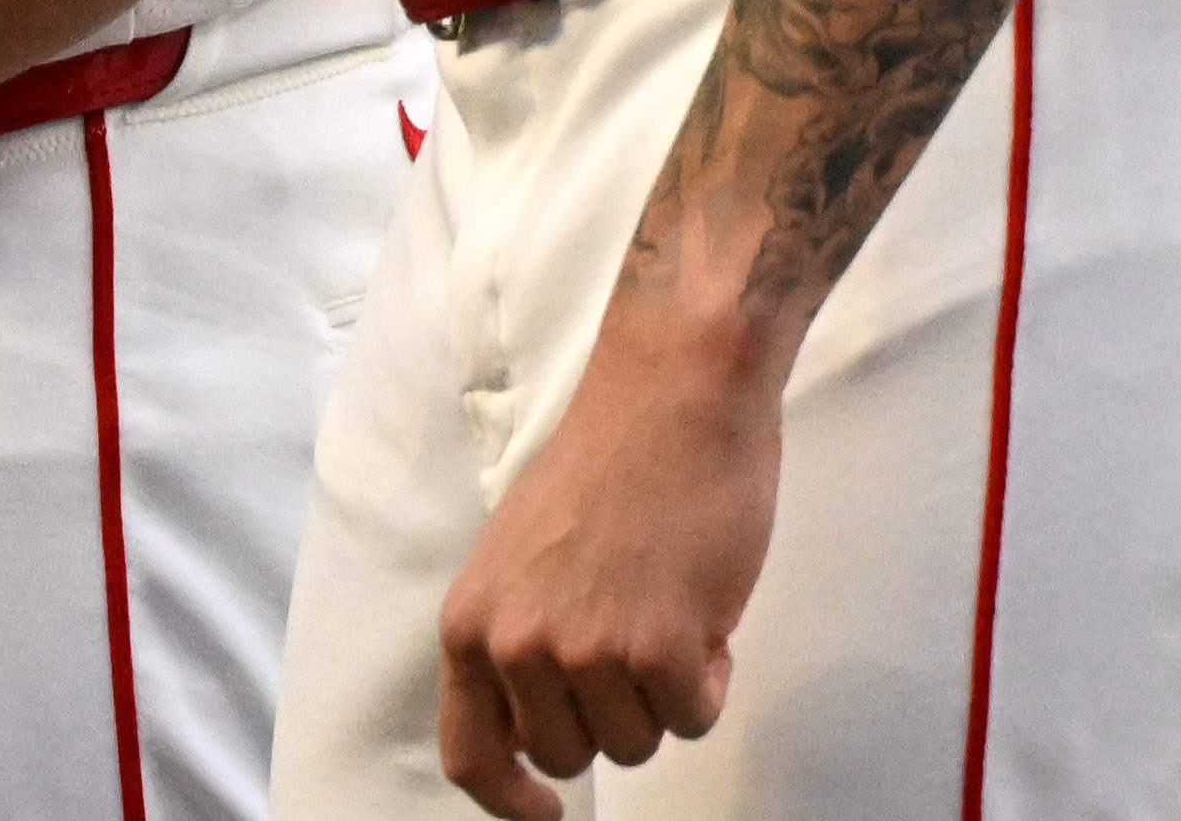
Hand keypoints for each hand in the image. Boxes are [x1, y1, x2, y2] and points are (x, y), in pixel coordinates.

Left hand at [431, 317, 778, 817]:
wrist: (671, 401)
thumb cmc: (606, 471)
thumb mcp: (521, 561)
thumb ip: (515, 639)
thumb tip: (528, 726)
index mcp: (471, 621)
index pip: (470, 755)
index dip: (511, 801)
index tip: (547, 813)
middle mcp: (516, 643)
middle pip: (572, 755)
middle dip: (612, 717)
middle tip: (632, 640)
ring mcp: (586, 650)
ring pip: (637, 742)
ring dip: (663, 693)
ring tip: (663, 608)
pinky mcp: (658, 649)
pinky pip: (694, 719)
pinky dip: (710, 679)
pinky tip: (700, 611)